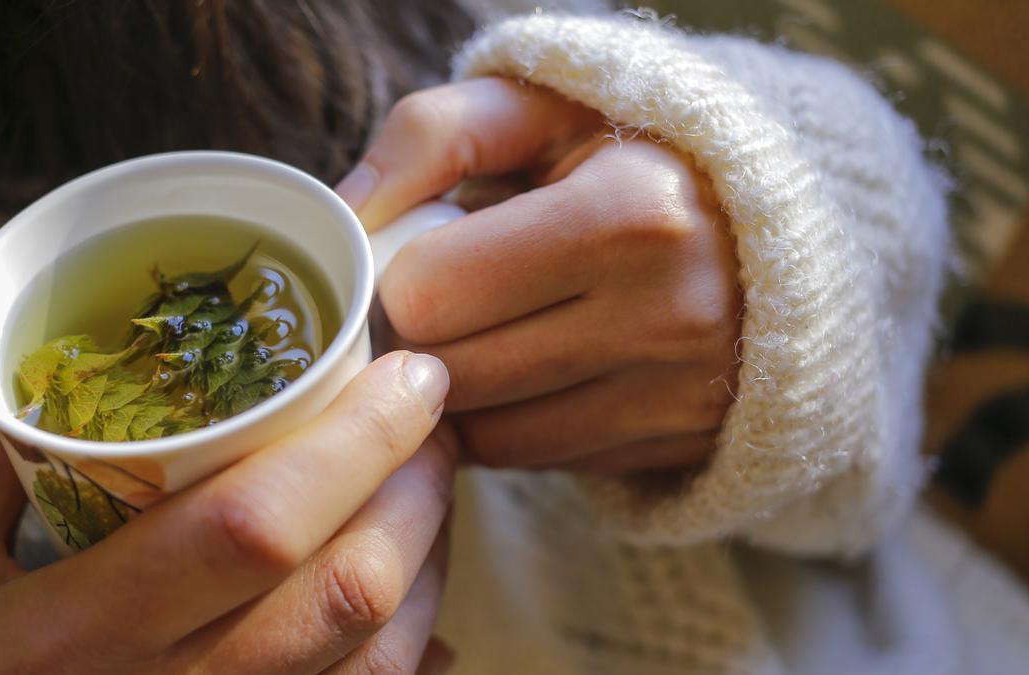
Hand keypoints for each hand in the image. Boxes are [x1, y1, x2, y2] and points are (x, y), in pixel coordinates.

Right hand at [0, 352, 456, 673]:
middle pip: (347, 588)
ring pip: (382, 656)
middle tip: (430, 425)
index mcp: (75, 631)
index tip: (406, 376)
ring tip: (426, 491)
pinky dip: (417, 640)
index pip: (253, 526)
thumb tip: (68, 353)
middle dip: (416, 490)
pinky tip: (413, 588)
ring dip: (432, 559)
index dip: (355, 443)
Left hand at [337, 78, 740, 474]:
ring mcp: (677, 396)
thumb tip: (345, 214)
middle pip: (449, 375)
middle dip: (422, 337)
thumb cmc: (628, 156)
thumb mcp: (538, 109)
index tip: (419, 256)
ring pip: (484, 435)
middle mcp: (665, 317)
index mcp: (627, 214)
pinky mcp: (677, 445)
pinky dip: (508, 422)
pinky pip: (534, 461)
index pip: (430, 295)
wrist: (770, 226)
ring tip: (486, 328)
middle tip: (443, 297)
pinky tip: (527, 367)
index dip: (400, 277)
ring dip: (460, 389)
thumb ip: (430, 137)